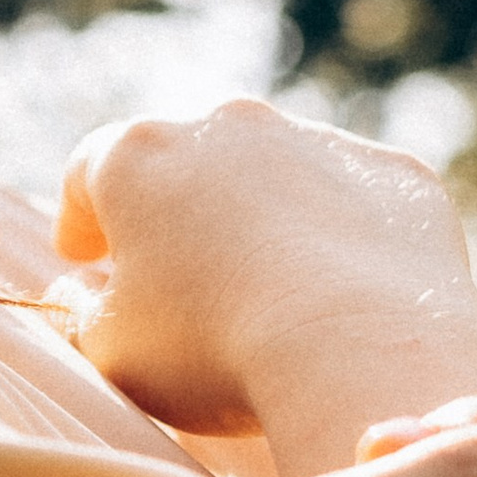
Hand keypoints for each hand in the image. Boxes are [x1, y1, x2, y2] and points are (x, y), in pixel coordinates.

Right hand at [53, 99, 476, 474]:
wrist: (358, 352)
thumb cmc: (210, 351)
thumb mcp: (109, 349)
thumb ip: (79, 312)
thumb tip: (80, 291)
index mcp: (139, 156)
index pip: (88, 171)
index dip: (80, 216)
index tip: (84, 257)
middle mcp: (227, 125)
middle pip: (185, 159)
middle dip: (176, 209)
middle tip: (178, 272)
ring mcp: (319, 141)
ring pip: (276, 171)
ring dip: (262, 214)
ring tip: (270, 288)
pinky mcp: (396, 174)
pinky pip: (356, 198)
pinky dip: (343, 232)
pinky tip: (343, 291)